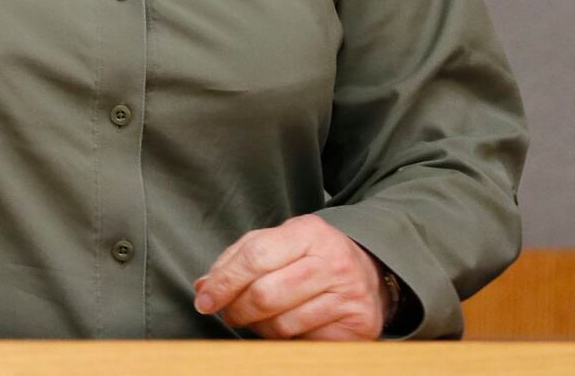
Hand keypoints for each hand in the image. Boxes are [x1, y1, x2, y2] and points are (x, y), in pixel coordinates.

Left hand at [192, 213, 386, 339]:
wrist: (370, 274)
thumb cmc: (312, 257)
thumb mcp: (280, 242)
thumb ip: (239, 258)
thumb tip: (203, 287)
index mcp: (308, 232)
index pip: (255, 256)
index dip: (224, 281)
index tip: (204, 300)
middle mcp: (332, 261)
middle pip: (266, 294)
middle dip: (237, 309)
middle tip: (228, 314)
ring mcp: (348, 295)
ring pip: (282, 324)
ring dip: (259, 328)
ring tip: (257, 320)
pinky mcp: (358, 326)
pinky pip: (305, 343)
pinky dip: (286, 341)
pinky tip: (286, 328)